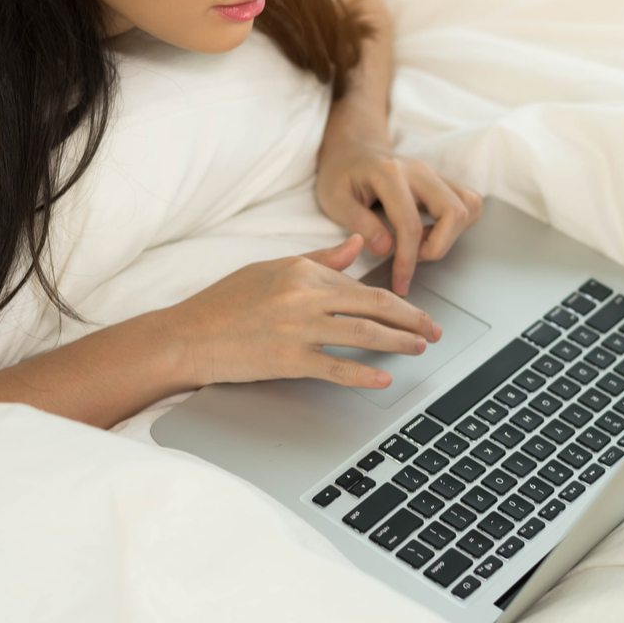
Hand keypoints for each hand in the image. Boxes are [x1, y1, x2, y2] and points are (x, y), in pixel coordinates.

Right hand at [167, 234, 442, 388]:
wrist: (189, 336)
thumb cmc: (226, 302)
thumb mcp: (273, 268)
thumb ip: (320, 260)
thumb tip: (358, 245)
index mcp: (303, 271)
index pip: (362, 284)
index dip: (396, 300)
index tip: (415, 311)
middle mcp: (305, 297)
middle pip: (373, 305)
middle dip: (411, 318)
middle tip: (434, 330)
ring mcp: (298, 329)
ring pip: (362, 334)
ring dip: (398, 342)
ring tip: (419, 348)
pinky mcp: (288, 359)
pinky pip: (335, 366)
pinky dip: (363, 373)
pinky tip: (383, 378)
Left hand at [315, 140, 483, 297]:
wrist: (353, 149)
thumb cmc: (341, 175)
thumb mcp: (335, 200)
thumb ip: (359, 223)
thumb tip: (385, 249)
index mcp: (390, 174)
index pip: (410, 225)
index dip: (407, 260)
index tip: (400, 283)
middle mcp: (419, 171)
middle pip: (454, 212)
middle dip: (438, 247)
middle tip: (413, 257)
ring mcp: (435, 173)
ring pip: (469, 205)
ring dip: (452, 234)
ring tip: (422, 244)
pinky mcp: (442, 180)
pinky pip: (469, 201)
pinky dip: (458, 224)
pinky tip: (433, 232)